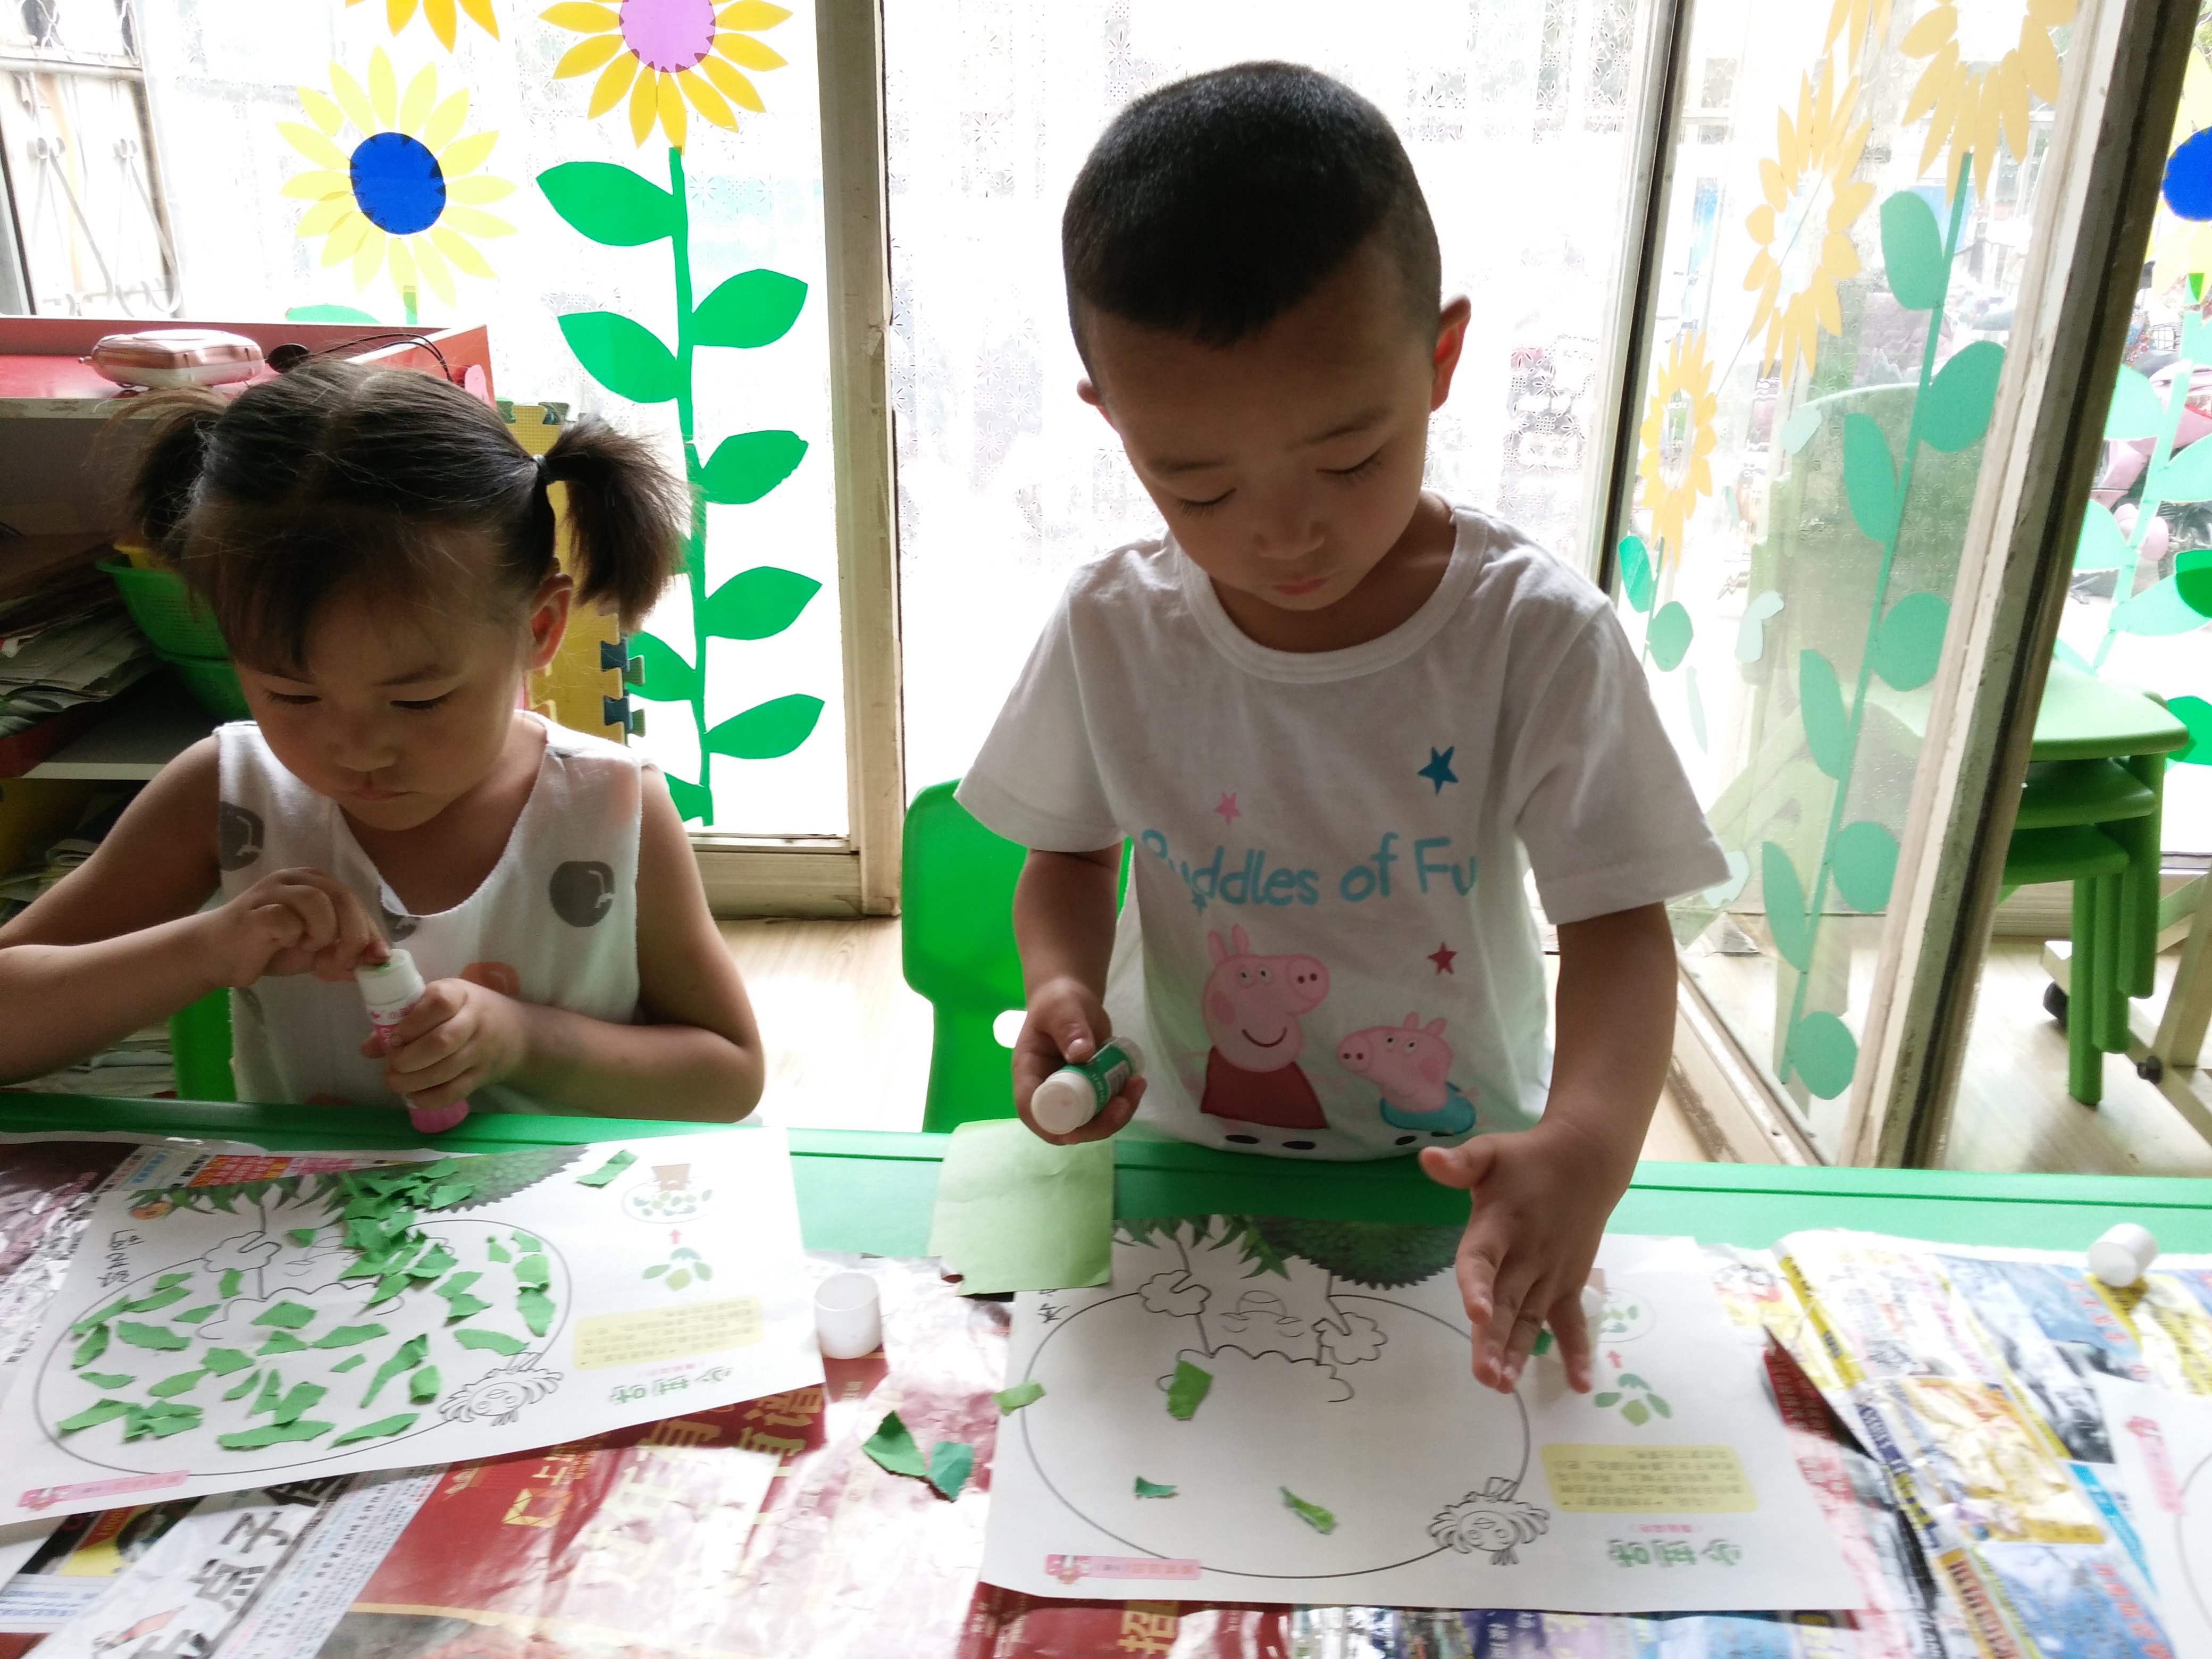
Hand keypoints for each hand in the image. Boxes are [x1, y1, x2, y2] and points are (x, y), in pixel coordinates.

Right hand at [200, 867, 384, 986]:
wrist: (217, 955)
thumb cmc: (268, 948)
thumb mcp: (316, 952)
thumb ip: (345, 952)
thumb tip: (379, 962)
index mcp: (316, 883)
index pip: (355, 902)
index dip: (370, 932)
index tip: (374, 959)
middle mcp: (297, 879)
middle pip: (343, 897)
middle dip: (353, 935)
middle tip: (341, 961)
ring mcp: (274, 890)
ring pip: (319, 902)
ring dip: (323, 934)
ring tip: (308, 949)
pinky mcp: (256, 910)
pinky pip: (287, 920)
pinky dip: (294, 937)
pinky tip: (282, 944)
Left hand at [362, 977, 526, 1111]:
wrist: (517, 1033)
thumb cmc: (467, 1012)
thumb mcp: (441, 1003)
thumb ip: (404, 1020)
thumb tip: (367, 1049)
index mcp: (460, 994)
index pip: (439, 1003)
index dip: (412, 1023)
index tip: (394, 1036)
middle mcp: (475, 1020)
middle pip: (441, 1042)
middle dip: (408, 1058)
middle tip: (393, 1065)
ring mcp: (482, 1050)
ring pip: (446, 1070)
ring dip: (413, 1081)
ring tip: (396, 1081)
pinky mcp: (483, 1076)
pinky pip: (454, 1092)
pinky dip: (429, 1099)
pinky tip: (414, 1096)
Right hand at [1012, 973, 1145, 1143]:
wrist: (1072, 998)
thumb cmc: (1059, 1001)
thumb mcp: (1062, 1008)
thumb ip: (1069, 1026)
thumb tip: (1082, 1054)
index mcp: (1029, 1075)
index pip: (1034, 1111)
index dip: (1057, 1126)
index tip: (1086, 1123)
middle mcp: (1046, 1091)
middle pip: (1067, 1126)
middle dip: (1098, 1123)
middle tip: (1124, 1102)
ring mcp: (1069, 1094)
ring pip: (1090, 1122)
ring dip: (1117, 1113)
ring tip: (1137, 1084)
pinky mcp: (1089, 1091)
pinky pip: (1104, 1108)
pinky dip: (1122, 1101)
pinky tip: (1136, 1080)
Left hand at [1419, 1120, 1620, 1395]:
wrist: (1587, 1162)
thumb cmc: (1526, 1160)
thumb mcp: (1490, 1152)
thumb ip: (1460, 1163)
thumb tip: (1427, 1157)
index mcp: (1500, 1225)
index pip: (1483, 1258)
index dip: (1477, 1285)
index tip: (1474, 1313)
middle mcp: (1526, 1255)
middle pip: (1506, 1301)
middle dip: (1493, 1339)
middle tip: (1485, 1375)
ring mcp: (1550, 1274)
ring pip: (1531, 1319)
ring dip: (1518, 1353)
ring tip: (1503, 1385)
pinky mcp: (1569, 1284)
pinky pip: (1572, 1321)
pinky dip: (1577, 1351)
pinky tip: (1579, 1384)